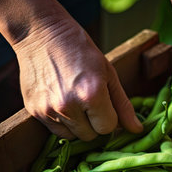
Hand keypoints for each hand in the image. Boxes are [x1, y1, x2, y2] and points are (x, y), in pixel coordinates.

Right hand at [13, 17, 142, 140]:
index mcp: (92, 94)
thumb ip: (123, 105)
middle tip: (89, 101)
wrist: (42, 34)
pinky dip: (62, 123)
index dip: (109, 117)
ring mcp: (49, 110)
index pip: (108, 128)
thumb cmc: (80, 51)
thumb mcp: (108, 73)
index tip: (104, 103)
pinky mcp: (34, 111)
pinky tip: (61, 102)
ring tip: (74, 100)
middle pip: (91, 136)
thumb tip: (138, 130)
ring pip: (73, 136)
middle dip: (94, 123)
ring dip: (78, 125)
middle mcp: (68, 106)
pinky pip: (56, 132)